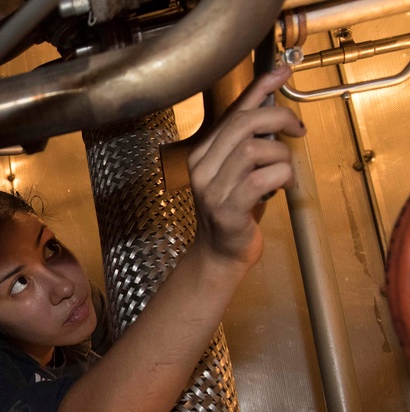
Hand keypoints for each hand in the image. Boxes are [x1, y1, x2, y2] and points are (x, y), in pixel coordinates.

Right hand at [187, 66, 305, 266]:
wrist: (220, 253)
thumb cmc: (234, 210)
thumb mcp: (238, 170)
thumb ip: (248, 142)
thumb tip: (273, 107)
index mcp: (201, 154)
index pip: (233, 111)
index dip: (261, 87)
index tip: (284, 71)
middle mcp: (201, 168)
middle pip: (244, 124)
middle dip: (280, 119)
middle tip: (298, 130)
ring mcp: (212, 190)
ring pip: (256, 149)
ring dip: (282, 156)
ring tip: (284, 171)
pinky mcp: (227, 209)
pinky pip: (263, 178)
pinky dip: (283, 177)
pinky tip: (282, 186)